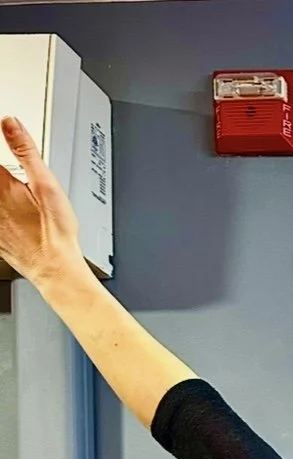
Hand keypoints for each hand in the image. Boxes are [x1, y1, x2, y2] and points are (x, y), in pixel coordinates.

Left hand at [0, 117, 85, 286]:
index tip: (7, 149)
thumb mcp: (48, 187)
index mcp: (2, 183)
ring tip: (18, 200)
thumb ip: (26, 152)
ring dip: (6, 193)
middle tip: (18, 186)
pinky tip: (11, 212)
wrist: (55, 270)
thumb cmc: (56, 235)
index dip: (1, 151)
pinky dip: (3, 213)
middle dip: (4, 175)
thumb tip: (9, 123)